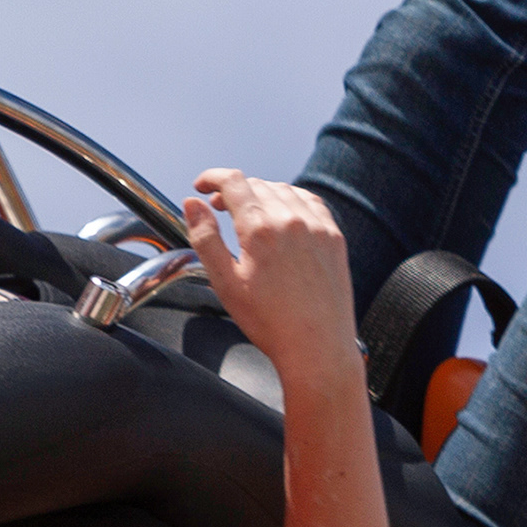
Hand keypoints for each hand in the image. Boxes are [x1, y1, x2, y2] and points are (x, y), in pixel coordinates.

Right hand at [182, 169, 364, 386]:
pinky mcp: (333, 237)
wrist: (317, 348)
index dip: (213, 177)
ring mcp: (316, 226)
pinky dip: (291, 198)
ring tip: (250, 213)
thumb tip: (193, 204)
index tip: (203, 186)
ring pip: (283, 189)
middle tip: (220, 207)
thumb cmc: (270, 322)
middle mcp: (291, 220)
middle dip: (233, 190)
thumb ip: (205, 238)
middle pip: (256, 184)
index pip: (233, 181)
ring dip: (261, 193)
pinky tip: (283, 213)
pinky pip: (310, 201)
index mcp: (261, 229)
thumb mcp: (225, 283)